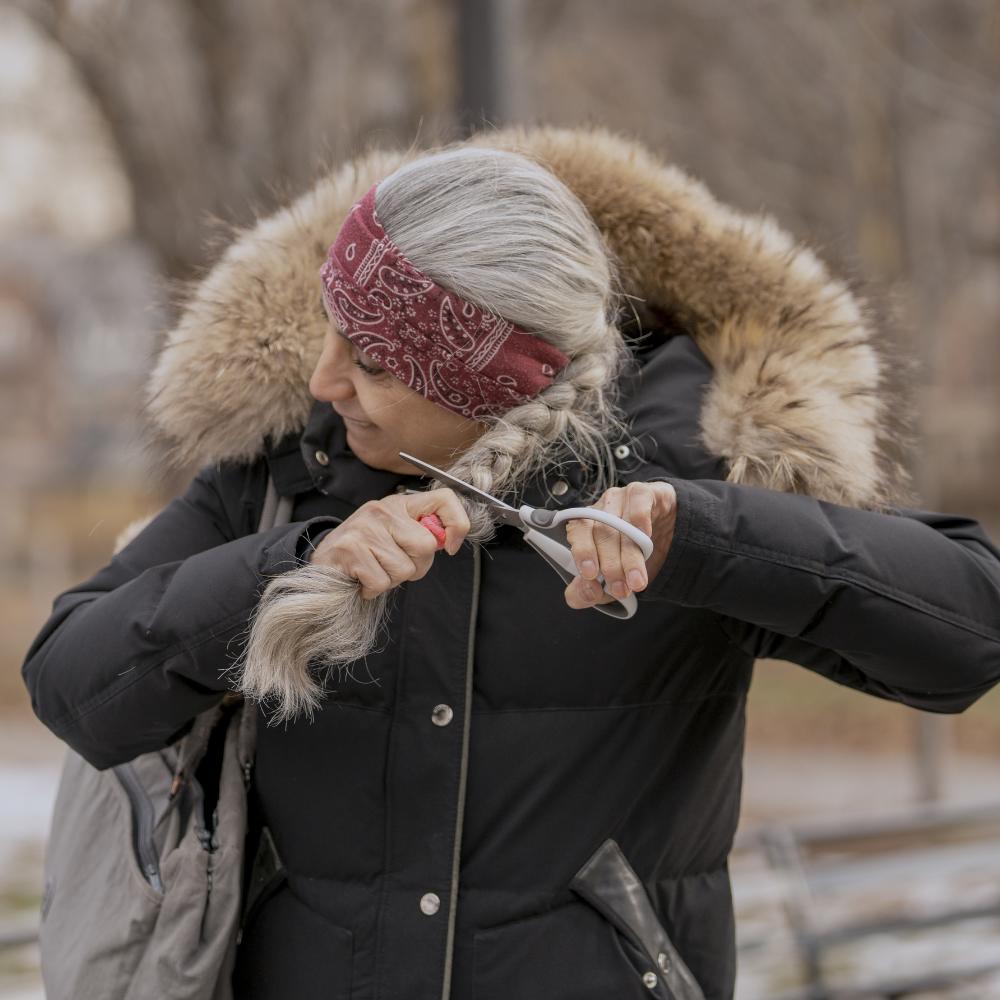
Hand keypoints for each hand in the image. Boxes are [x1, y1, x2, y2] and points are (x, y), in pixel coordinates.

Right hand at [308, 489, 470, 599]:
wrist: (324, 560)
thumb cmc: (368, 549)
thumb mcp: (397, 532)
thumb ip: (422, 534)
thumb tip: (447, 543)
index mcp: (401, 504)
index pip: (445, 499)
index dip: (457, 525)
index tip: (449, 547)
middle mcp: (383, 510)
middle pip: (426, 546)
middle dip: (417, 566)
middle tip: (396, 565)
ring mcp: (365, 529)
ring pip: (404, 569)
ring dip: (392, 580)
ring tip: (375, 569)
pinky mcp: (350, 550)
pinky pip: (381, 582)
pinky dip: (373, 589)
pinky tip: (362, 578)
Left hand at [563, 481, 676, 609]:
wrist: (670, 534)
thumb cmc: (630, 555)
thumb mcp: (608, 579)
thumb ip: (588, 590)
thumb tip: (587, 594)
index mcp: (585, 526)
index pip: (577, 533)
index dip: (583, 553)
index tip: (590, 575)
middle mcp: (600, 509)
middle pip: (601, 533)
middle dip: (610, 565)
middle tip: (620, 589)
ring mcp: (622, 498)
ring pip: (621, 524)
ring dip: (628, 555)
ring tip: (636, 581)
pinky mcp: (646, 492)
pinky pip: (639, 501)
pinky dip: (640, 520)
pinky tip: (646, 538)